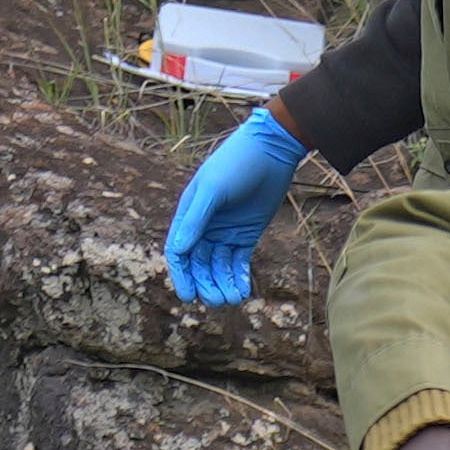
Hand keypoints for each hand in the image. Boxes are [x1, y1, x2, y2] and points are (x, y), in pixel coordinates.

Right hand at [164, 105, 308, 306]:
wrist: (270, 150)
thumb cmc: (236, 163)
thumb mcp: (214, 190)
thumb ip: (196, 219)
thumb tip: (180, 250)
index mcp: (188, 214)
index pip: (179, 252)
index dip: (182, 275)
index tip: (188, 296)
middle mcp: (204, 226)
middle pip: (199, 264)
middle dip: (206, 283)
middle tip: (217, 299)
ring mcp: (225, 232)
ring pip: (218, 266)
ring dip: (223, 283)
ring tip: (233, 299)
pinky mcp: (245, 235)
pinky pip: (238, 262)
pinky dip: (239, 277)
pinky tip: (242, 290)